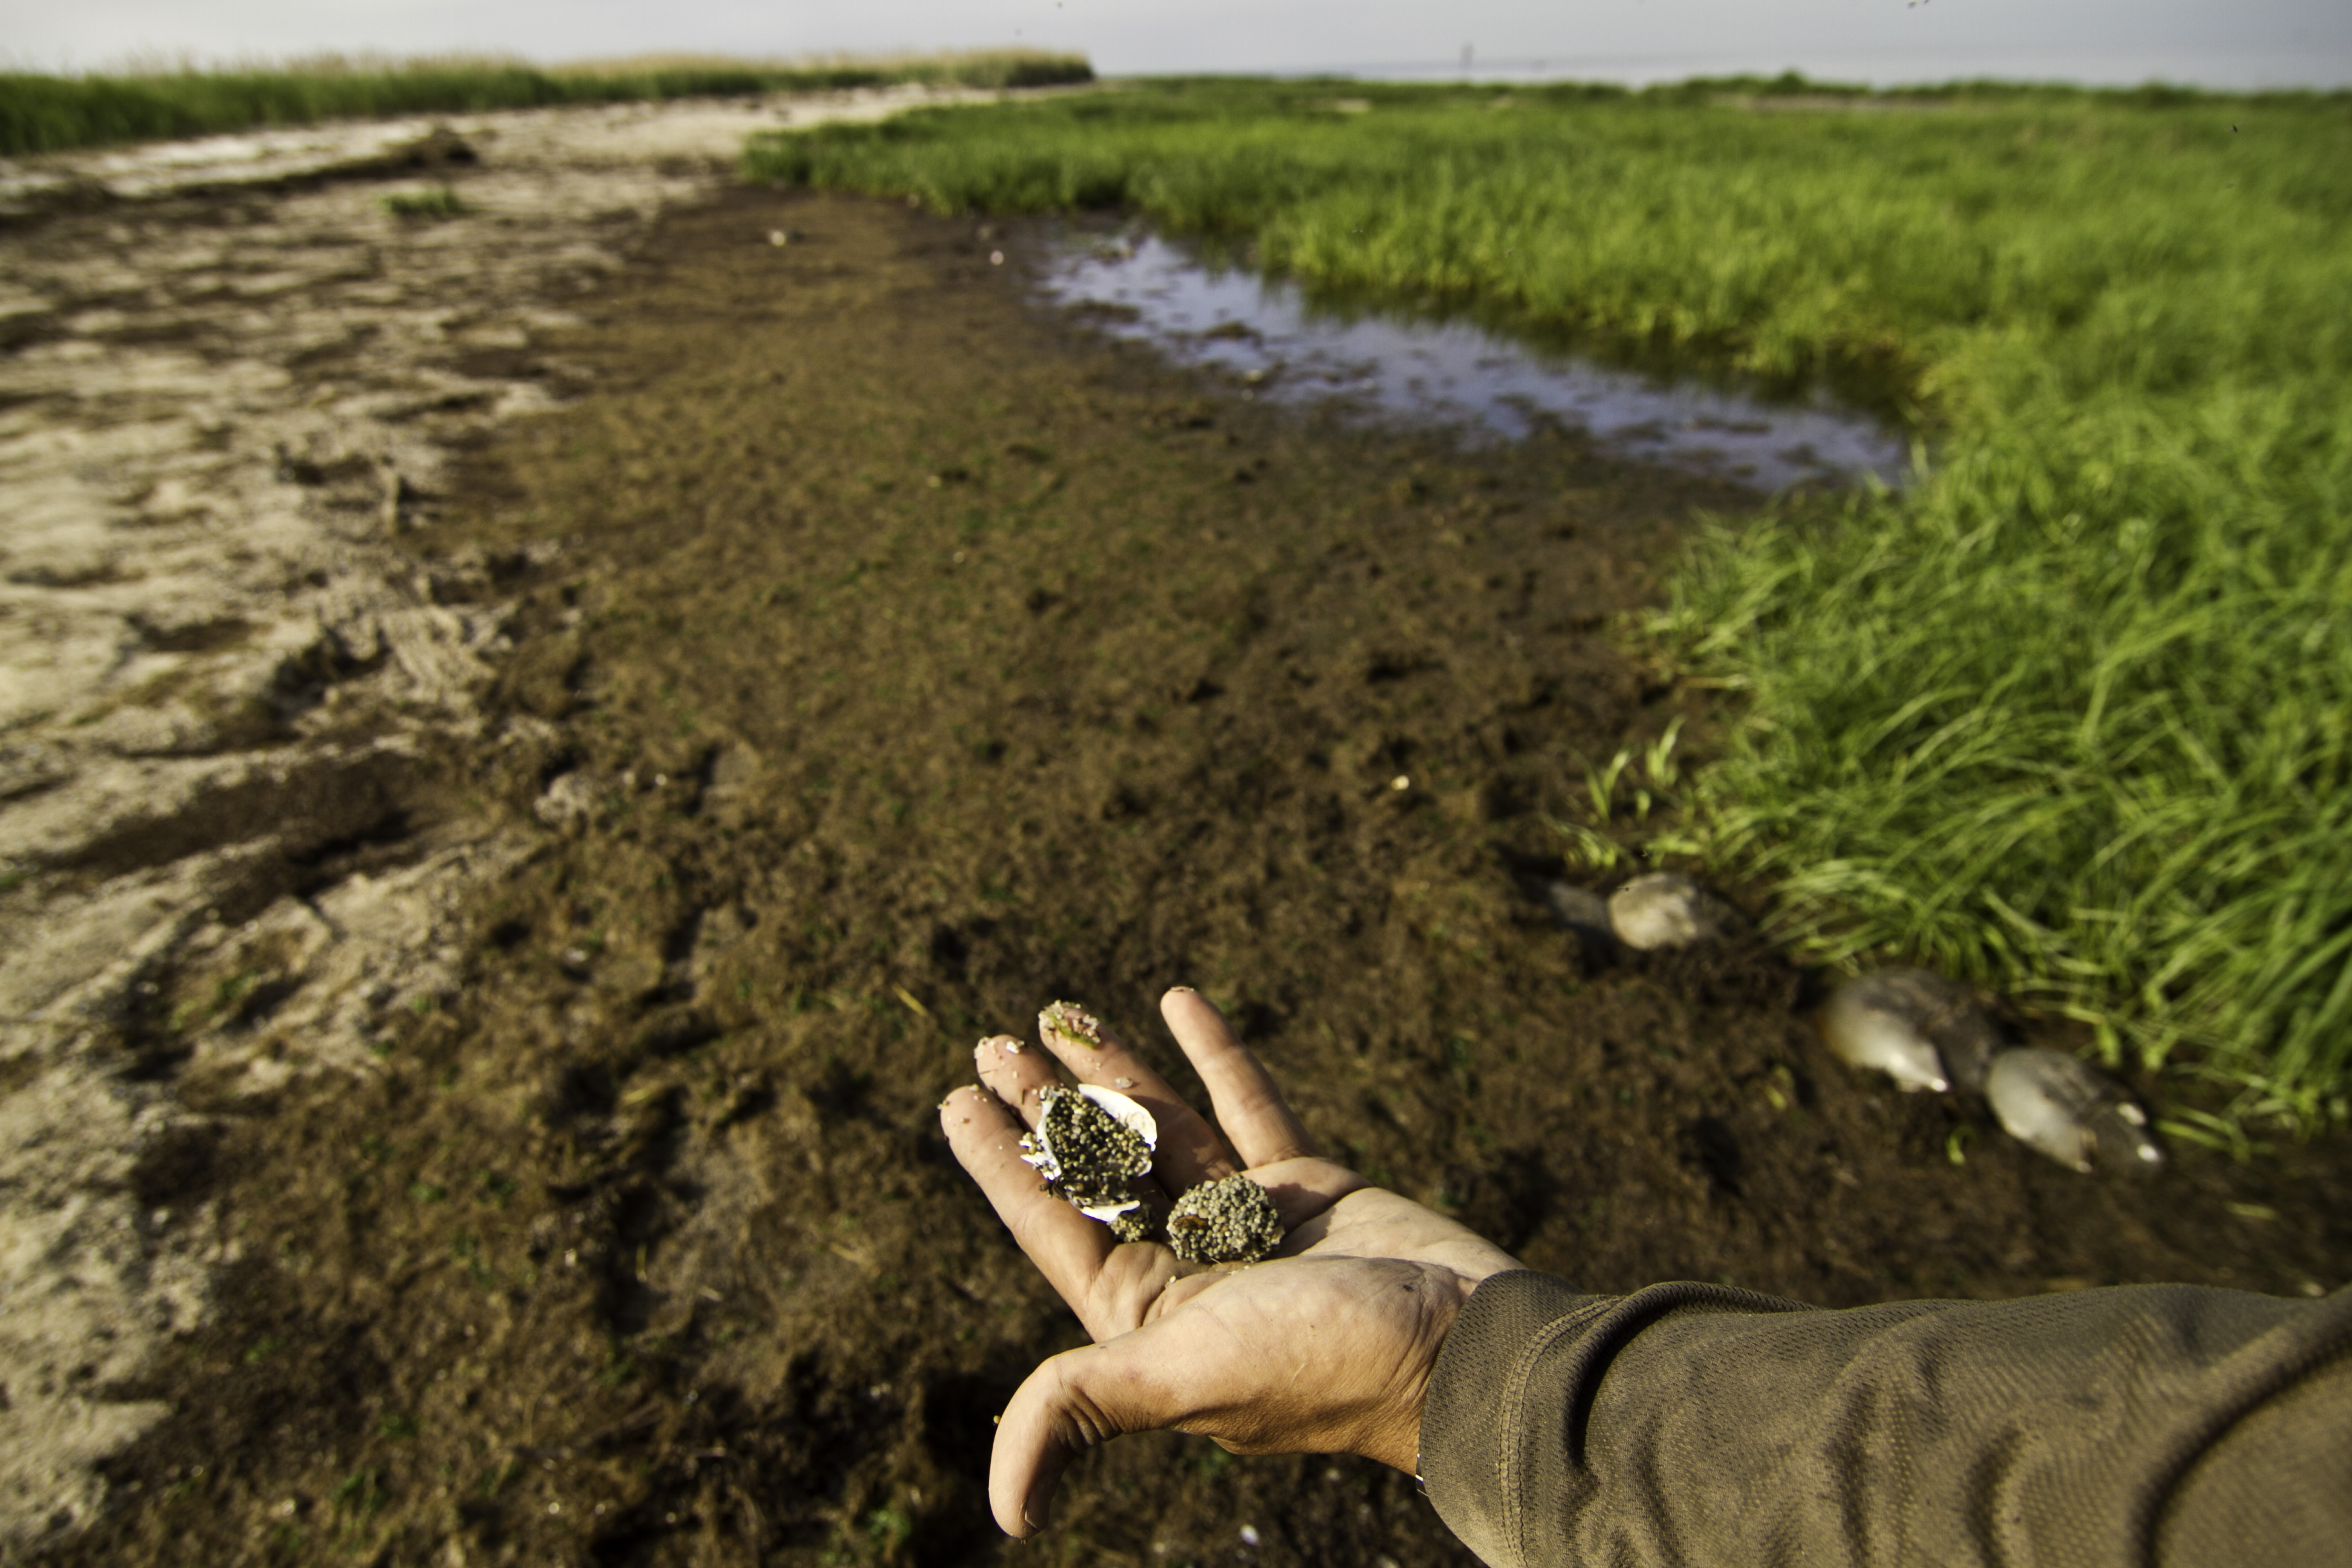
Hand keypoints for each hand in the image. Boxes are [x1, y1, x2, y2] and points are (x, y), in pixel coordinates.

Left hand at [940, 986, 1522, 1537]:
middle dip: (1048, 1110)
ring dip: (1115, 1076)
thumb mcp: (1185, 1379)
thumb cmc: (1325, 1367)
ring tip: (1061, 1017)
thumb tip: (1007, 1517)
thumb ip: (1083, 1408)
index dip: (1001, 1167)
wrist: (1465, 1346)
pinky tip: (1177, 1003)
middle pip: (1101, 1172)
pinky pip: (1246, 1107)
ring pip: (1166, 1132)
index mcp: (1150, 1322)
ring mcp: (1250, 1226)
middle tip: (996, 1043)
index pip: (1054, 1229)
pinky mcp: (1308, 1188)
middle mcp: (1192, 1272)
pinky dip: (1214, 1058)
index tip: (955, 1100)